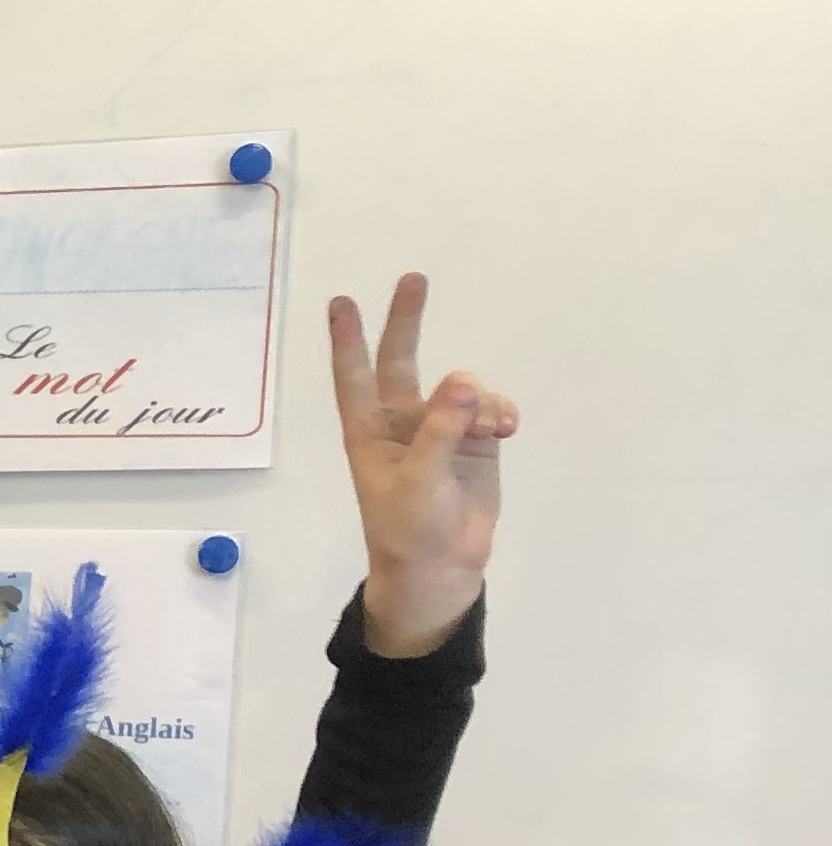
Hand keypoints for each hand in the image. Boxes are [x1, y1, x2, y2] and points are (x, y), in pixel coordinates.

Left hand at [327, 273, 513, 655]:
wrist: (442, 567)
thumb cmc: (410, 529)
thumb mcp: (419, 480)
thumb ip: (441, 429)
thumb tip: (463, 380)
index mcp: (369, 433)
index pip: (354, 377)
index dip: (348, 341)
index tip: (341, 301)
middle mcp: (401, 423)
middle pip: (402, 361)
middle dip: (407, 321)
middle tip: (414, 278)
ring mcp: (440, 429)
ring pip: (462, 390)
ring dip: (480, 401)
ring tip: (491, 430)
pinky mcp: (475, 441)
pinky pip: (491, 408)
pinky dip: (500, 414)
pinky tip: (506, 431)